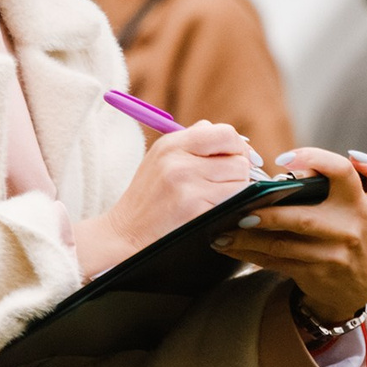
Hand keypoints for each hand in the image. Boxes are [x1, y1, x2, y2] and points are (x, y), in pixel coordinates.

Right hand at [74, 119, 259, 277]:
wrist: (125, 233)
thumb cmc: (150, 197)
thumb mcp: (163, 159)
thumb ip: (196, 143)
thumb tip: (238, 141)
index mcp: (172, 143)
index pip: (225, 133)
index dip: (239, 147)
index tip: (238, 160)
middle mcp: (178, 160)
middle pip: (239, 159)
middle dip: (238, 173)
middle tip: (223, 184)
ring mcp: (186, 184)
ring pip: (241, 180)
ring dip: (235, 191)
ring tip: (212, 198)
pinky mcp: (193, 207)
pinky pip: (233, 201)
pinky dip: (229, 207)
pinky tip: (208, 210)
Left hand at [215, 149, 366, 324]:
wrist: (360, 283)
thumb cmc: (362, 228)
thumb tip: (357, 156)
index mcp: (360, 202)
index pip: (341, 172)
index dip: (314, 160)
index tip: (284, 159)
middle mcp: (348, 228)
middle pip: (302, 218)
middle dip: (268, 214)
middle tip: (240, 207)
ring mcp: (330, 255)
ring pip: (282, 244)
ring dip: (248, 237)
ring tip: (222, 228)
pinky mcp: (313, 274)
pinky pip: (275, 261)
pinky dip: (249, 253)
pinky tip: (228, 244)